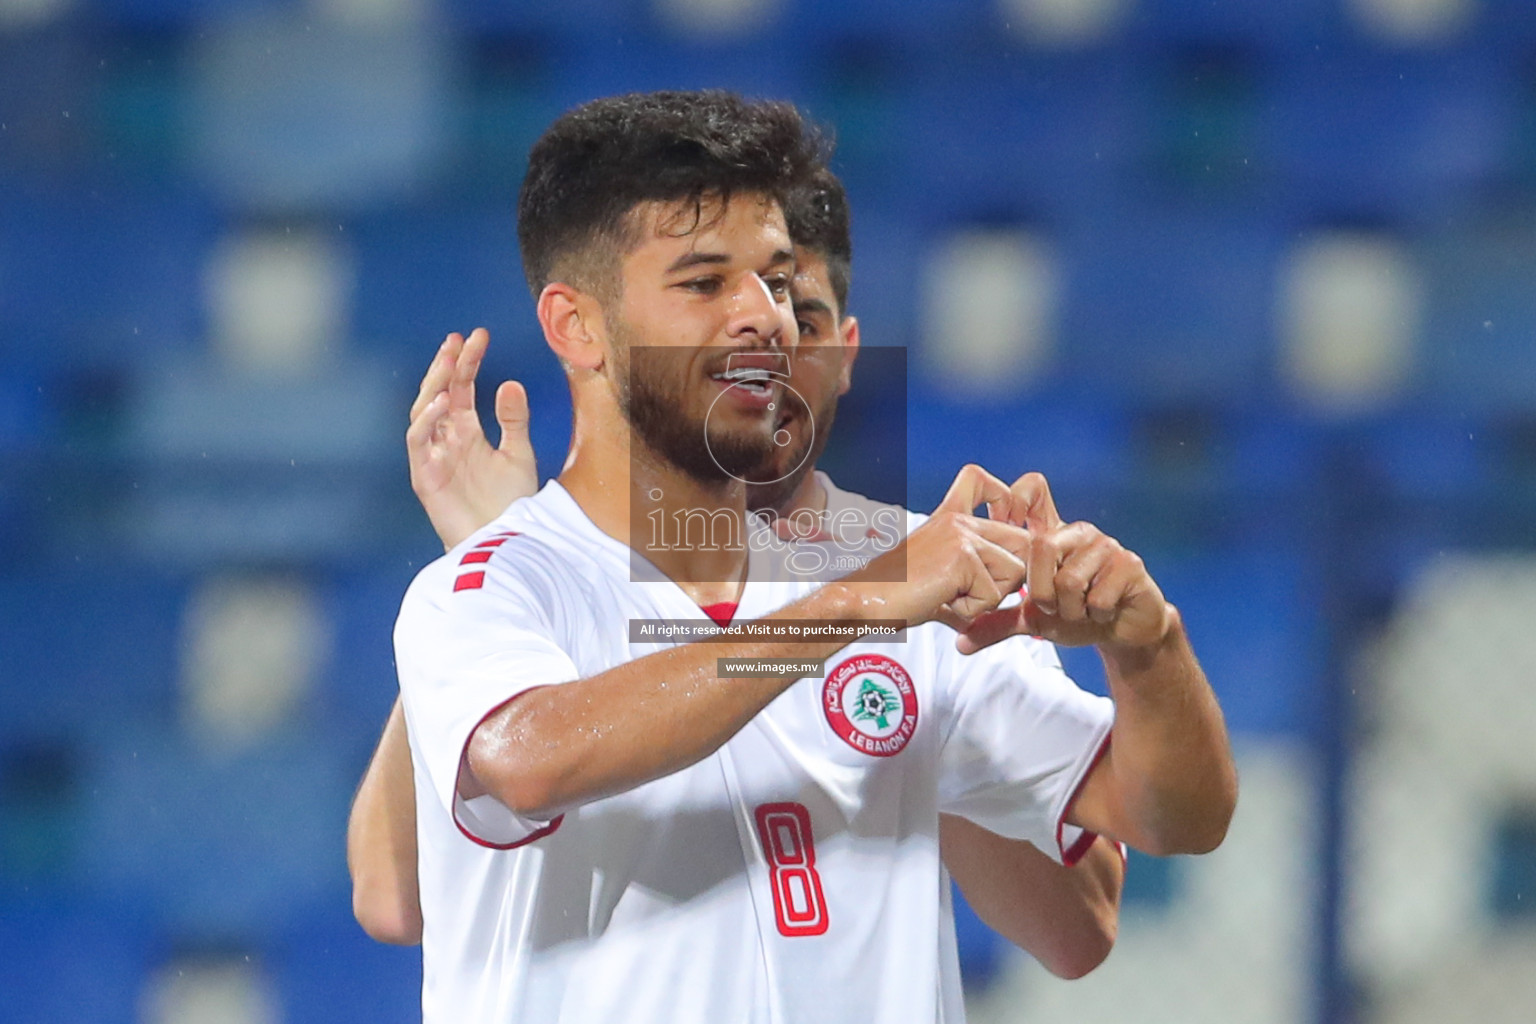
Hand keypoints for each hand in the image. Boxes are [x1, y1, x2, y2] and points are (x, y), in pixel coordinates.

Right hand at [406, 328, 538, 549]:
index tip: (478, 335)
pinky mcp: (425, 476)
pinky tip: (442, 402)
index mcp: (467, 430)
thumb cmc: (509, 503)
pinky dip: (427, 420)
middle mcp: (446, 438)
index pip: (462, 387)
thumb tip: (509, 383)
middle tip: (457, 339)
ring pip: (423, 411)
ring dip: (433, 385)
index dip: (467, 361)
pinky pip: (418, 441)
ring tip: (449, 361)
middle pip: (439, 393)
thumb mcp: (519, 454)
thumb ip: (513, 420)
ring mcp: (433, 455)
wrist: (502, 541)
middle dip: (446, 365)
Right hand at [848, 464, 1033, 628]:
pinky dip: (971, 611)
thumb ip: (971, 581)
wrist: (866, 600)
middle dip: (1009, 575)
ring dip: (989, 597)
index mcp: (950, 517)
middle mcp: (959, 521)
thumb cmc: (894, 593)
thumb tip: (997, 608)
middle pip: (1022, 541)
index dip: (1006, 501)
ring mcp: (962, 536)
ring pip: (1014, 571)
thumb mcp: (938, 576)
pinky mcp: (962, 558)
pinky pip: (992, 595)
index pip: (987, 485)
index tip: (1001, 524)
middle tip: (972, 589)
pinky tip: (942, 601)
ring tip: (952, 596)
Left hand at [955, 472, 1172, 653]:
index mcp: (1052, 535)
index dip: (1014, 500)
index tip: (1008, 531)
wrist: (1124, 631)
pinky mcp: (1130, 564)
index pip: (1032, 489)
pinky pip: (1097, 596)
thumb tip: (960, 644)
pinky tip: (1102, 612)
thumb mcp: (1032, 620)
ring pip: (1068, 579)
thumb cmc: (1077, 615)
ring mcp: (1105, 545)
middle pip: (1040, 546)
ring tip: (1081, 610)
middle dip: (1041, 592)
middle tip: (1054, 606)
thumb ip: (997, 624)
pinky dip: (1094, 615)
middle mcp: (1077, 532)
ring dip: (1071, 610)